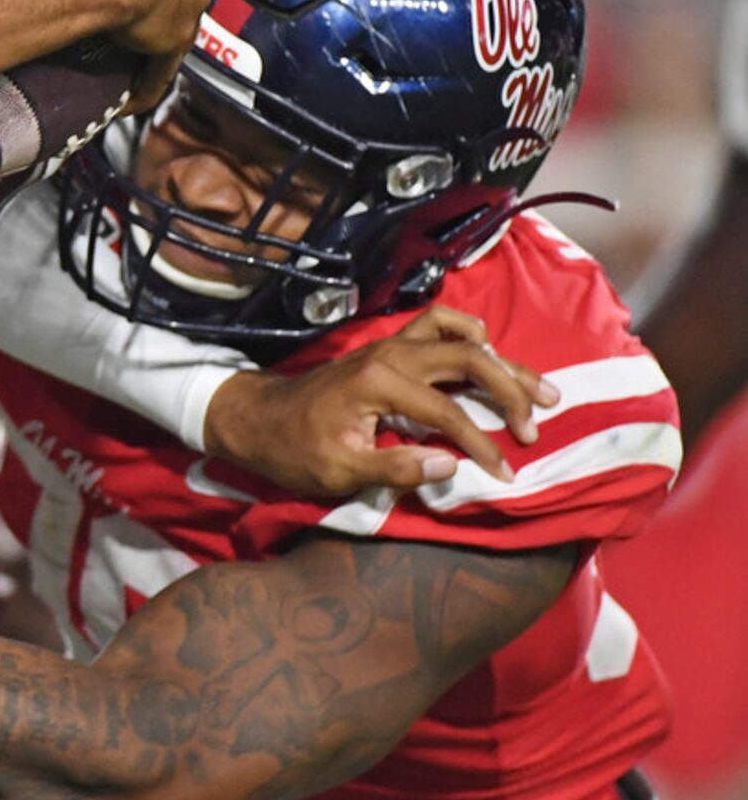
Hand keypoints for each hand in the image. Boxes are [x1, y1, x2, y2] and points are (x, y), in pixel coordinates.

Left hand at [203, 305, 559, 494]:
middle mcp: (390, 354)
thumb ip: (396, 468)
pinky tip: (490, 355)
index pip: (449, 414)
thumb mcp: (339, 471)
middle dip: (510, 391)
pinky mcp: (389, 347)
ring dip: (501, 359)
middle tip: (539, 422)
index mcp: (380, 383)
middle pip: (469, 360)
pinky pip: (439, 326)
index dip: (483, 445)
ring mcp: (390, 345)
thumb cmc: (295, 449)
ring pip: (460, 335)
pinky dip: (470, 336)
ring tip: (537, 385)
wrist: (260, 418)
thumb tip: (452, 466)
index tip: (507, 473)